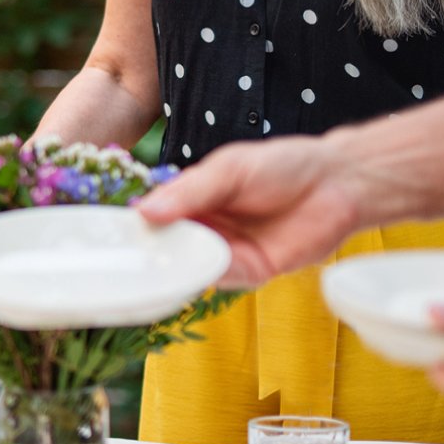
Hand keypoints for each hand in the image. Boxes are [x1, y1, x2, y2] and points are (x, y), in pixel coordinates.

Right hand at [135, 137, 363, 286]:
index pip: (151, 216)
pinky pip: (222, 278)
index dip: (130, 226)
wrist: (338, 184)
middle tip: (123, 257)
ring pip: (189, 266)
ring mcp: (225, 252)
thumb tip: (144, 212)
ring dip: (175, 267)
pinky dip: (208, 274)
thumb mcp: (228, 170)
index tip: (105, 234)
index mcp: (190, 201)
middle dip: (147, 253)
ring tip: (157, 262)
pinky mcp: (250, 271)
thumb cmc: (282, 166)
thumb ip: (189, 192)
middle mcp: (204, 229)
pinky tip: (197, 265)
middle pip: (165, 247)